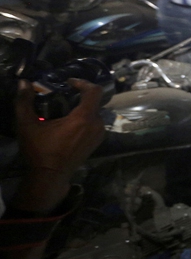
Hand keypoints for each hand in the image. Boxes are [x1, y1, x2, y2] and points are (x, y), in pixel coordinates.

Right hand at [13, 79, 104, 212]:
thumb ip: (24, 102)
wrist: (50, 176)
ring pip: (94, 113)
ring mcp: (99, 134)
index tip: (68, 82)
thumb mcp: (27, 125)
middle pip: (93, 102)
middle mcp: (97, 124)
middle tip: (61, 95)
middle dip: (79, 96)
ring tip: (62, 109)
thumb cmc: (40, 150)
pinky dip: (84, 118)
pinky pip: (94, 123)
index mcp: (84, 118)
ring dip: (81, 108)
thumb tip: (23, 82)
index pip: (94, 91)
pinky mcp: (97, 142)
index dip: (83, 83)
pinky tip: (68, 123)